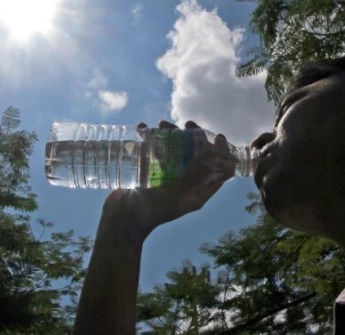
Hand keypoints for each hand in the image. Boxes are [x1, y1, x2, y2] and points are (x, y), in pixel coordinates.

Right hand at [101, 120, 236, 242]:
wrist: (121, 219)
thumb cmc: (150, 210)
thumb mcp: (175, 194)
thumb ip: (194, 175)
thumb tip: (213, 155)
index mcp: (197, 192)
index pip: (219, 172)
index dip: (222, 153)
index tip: (217, 136)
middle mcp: (186, 184)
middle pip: (198, 156)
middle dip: (195, 137)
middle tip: (186, 125)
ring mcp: (167, 178)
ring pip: (176, 150)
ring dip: (171, 134)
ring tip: (160, 124)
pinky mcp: (150, 173)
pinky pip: (155, 152)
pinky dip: (150, 139)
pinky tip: (142, 129)